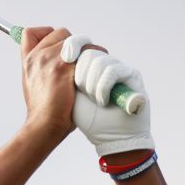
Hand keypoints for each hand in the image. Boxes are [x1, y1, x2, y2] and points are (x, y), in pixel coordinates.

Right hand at [20, 27, 96, 140]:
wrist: (44, 125)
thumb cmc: (44, 110)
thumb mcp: (32, 85)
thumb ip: (41, 69)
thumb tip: (61, 60)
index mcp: (28, 60)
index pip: (31, 32)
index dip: (48, 34)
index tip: (59, 46)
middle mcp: (37, 56)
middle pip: (61, 33)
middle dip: (75, 43)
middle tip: (82, 59)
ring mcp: (50, 60)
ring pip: (77, 40)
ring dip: (89, 49)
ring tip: (92, 64)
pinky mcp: (64, 68)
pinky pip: (87, 52)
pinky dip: (96, 58)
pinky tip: (97, 72)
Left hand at [61, 35, 155, 155]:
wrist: (112, 138)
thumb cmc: (90, 120)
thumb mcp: (70, 95)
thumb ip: (62, 74)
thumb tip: (52, 57)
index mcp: (89, 66)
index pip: (76, 46)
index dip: (68, 50)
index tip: (60, 67)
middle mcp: (104, 62)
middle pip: (85, 51)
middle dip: (79, 73)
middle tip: (81, 92)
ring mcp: (119, 67)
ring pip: (97, 60)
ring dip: (91, 84)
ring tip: (94, 100)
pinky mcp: (132, 75)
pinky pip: (112, 70)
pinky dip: (103, 87)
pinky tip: (102, 101)